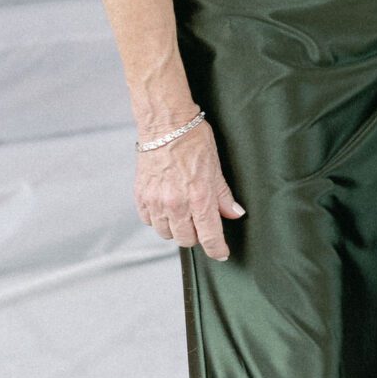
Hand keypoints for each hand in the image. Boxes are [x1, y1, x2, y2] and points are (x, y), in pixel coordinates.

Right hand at [134, 119, 243, 262]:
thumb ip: (223, 195)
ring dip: (177, 228)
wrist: (165, 124)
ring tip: (183, 212)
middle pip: (187, 240)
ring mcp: (156, 201)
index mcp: (199, 197)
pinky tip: (166, 206)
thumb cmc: (193, 140)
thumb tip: (234, 213)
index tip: (221, 253)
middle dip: (197, 236)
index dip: (217, 249)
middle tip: (201, 222)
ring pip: (167, 233)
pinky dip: (158, 219)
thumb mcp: (215, 167)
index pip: (209, 236)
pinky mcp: (141, 196)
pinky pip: (149, 221)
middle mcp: (176, 204)